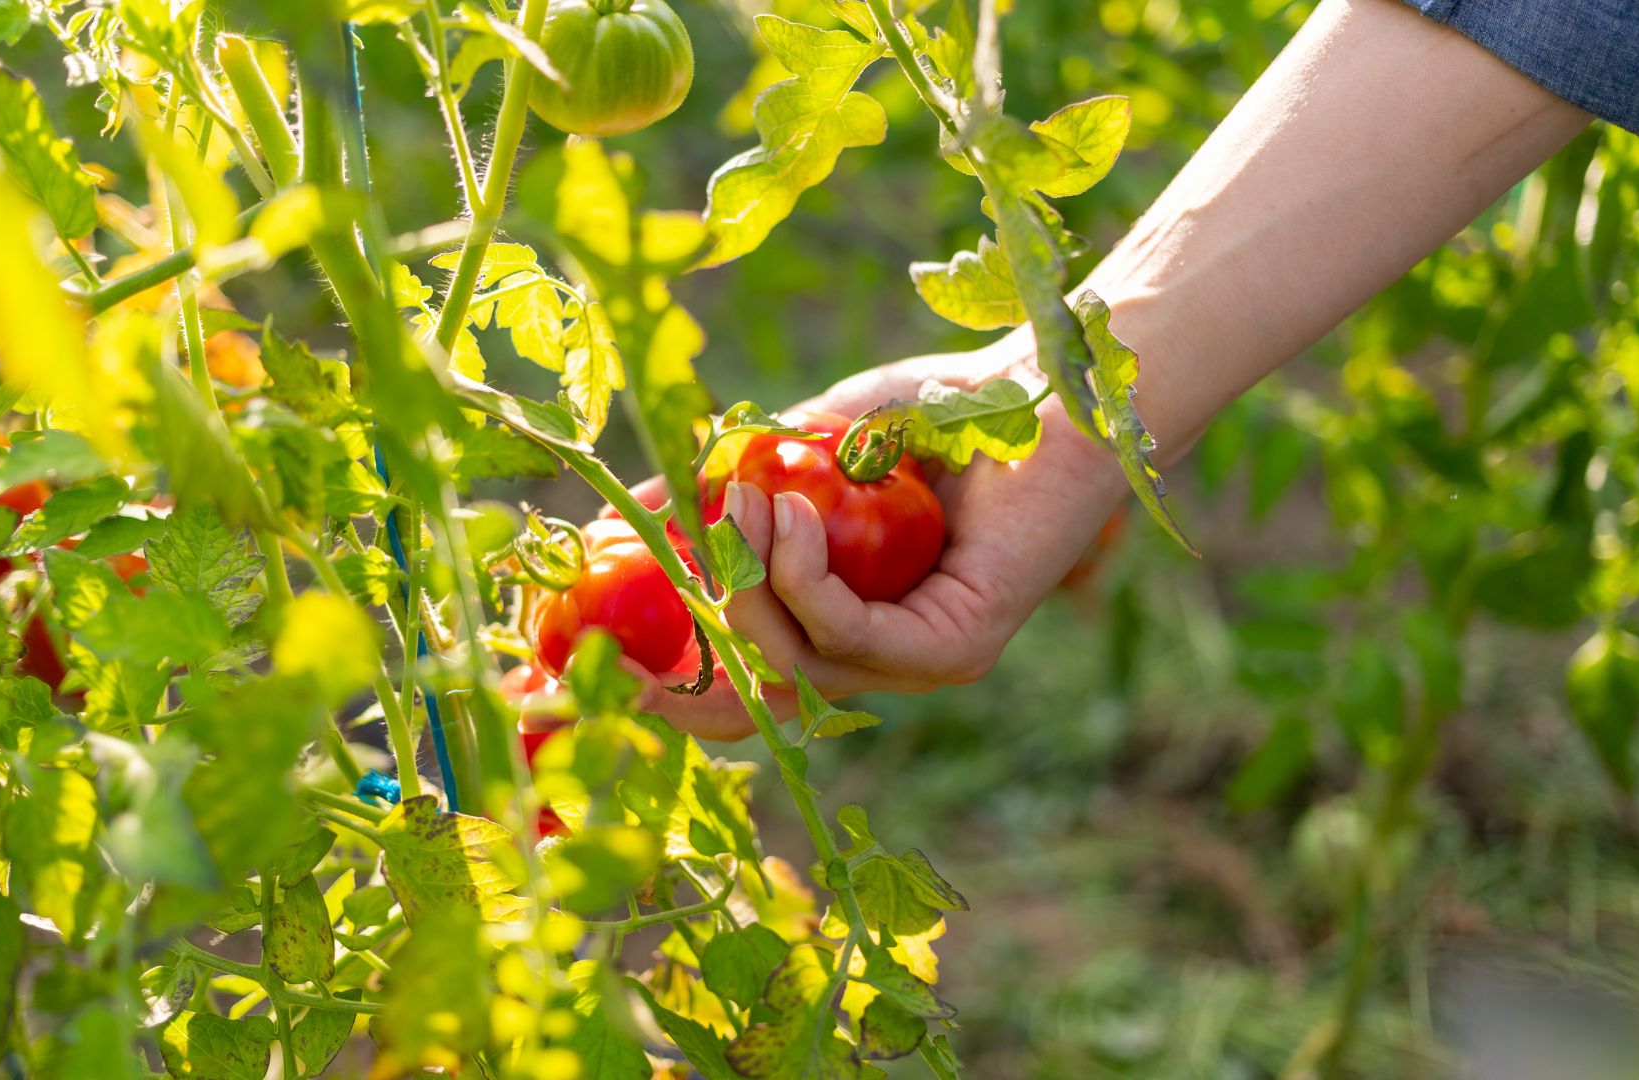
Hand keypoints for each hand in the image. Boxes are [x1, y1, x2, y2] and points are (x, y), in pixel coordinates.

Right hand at [636, 336, 1130, 739]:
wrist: (1052, 383)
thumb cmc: (940, 410)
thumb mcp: (808, 449)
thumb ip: (728, 487)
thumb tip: (616, 516)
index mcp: (845, 622)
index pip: (742, 675)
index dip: (667, 666)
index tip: (586, 630)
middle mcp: (881, 657)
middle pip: (755, 686)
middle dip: (684, 644)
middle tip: (626, 573)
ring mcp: (920, 661)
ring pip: (795, 662)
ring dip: (748, 581)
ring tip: (736, 500)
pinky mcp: (957, 646)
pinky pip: (849, 631)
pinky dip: (804, 577)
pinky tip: (789, 511)